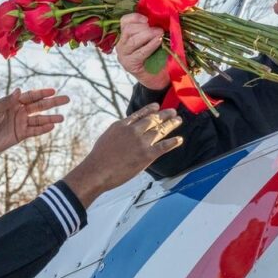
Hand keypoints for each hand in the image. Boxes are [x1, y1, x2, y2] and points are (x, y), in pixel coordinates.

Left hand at [0, 88, 68, 170]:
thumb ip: (7, 101)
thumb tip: (19, 90)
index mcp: (12, 102)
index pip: (31, 96)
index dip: (42, 93)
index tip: (53, 91)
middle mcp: (19, 111)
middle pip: (39, 106)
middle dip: (53, 103)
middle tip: (67, 99)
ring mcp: (21, 123)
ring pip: (40, 119)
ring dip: (51, 118)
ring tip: (62, 117)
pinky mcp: (21, 134)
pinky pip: (35, 131)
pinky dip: (43, 129)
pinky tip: (52, 126)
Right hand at [63, 103, 182, 206]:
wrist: (97, 171)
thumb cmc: (99, 157)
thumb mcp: (107, 137)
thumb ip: (120, 131)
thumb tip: (126, 129)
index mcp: (123, 125)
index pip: (140, 114)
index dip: (150, 109)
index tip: (157, 106)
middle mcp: (134, 130)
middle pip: (153, 120)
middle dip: (164, 115)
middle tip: (173, 112)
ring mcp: (141, 142)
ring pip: (160, 130)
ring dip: (171, 124)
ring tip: (178, 120)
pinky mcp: (147, 155)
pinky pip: (164, 146)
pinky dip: (173, 142)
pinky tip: (179, 139)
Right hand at [116, 14, 169, 90]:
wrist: (157, 78)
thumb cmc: (155, 56)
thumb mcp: (151, 40)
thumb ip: (149, 30)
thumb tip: (156, 19)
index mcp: (124, 36)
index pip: (124, 21)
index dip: (135, 17)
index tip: (148, 19)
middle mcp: (121, 45)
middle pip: (128, 29)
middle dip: (144, 27)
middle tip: (158, 30)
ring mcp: (123, 55)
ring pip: (132, 39)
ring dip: (148, 35)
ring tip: (160, 34)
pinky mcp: (129, 64)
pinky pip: (140, 52)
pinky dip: (151, 45)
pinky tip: (158, 41)